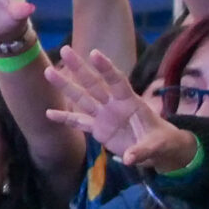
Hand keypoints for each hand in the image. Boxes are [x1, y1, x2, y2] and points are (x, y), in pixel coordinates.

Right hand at [46, 47, 195, 170]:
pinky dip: (64, 119)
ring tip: (49, 72)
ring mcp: (103, 115)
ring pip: (82, 98)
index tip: (93, 53)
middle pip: (93, 84)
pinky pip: (78, 122)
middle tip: (65, 50)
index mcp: (130, 101)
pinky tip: (48, 113)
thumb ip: (143, 150)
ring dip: (66, 86)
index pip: (116, 81)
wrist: (156, 149)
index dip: (106, 68)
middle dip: (79, 68)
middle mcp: (113, 104)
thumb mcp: (157, 146)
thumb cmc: (160, 141)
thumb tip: (130, 159)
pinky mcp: (97, 129)